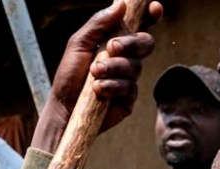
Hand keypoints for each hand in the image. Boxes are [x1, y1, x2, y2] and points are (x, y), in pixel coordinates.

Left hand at [32, 1, 162, 152]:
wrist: (64, 107)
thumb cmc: (69, 75)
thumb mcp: (79, 44)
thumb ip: (98, 24)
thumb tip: (120, 4)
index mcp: (116, 40)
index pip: (139, 24)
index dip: (150, 15)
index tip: (155, 8)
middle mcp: (126, 58)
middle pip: (146, 43)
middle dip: (131, 44)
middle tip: (112, 47)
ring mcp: (129, 78)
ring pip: (136, 67)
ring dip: (114, 68)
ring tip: (94, 74)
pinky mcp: (129, 98)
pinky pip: (130, 88)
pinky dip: (113, 86)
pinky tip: (98, 90)